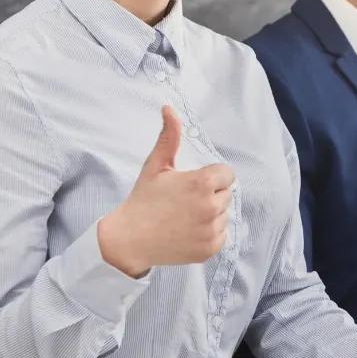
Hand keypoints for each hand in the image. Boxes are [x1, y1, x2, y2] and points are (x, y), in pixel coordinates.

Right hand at [98, 106, 233, 276]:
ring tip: (184, 216)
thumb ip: (169, 137)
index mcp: (202, 183)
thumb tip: (169, 108)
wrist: (129, 239)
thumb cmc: (143, 199)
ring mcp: (211, 230)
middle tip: (184, 201)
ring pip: (224, 214)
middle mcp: (211, 207)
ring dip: (210, 214)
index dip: (211, 177)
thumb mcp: (155, 165)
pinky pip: (221, 234)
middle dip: (210, 194)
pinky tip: (187, 231)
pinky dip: (209, 233)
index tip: (193, 184)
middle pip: (226, 193)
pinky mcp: (210, 249)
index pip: (227, 174)